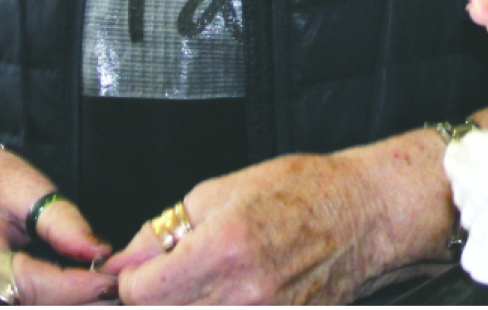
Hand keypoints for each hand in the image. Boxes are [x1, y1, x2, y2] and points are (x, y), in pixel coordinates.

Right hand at [0, 120, 116, 305]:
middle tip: (111, 289)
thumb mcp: (26, 184)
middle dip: (70, 303)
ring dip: (58, 306)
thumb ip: (62, 221)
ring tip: (95, 292)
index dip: (70, 289)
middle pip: (21, 308)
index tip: (108, 281)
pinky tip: (69, 295)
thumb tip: (99, 252)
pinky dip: (42, 305)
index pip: (25, 283)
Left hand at [106, 147, 399, 304]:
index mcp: (223, 248)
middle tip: (169, 275)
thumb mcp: (222, 190)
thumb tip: (126, 259)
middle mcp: (242, 294)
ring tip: (203, 281)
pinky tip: (224, 294)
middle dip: (156, 297)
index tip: (139, 271)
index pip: (142, 293)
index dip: (131, 281)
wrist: (362, 216)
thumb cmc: (303, 193)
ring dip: (185, 307)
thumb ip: (166, 229)